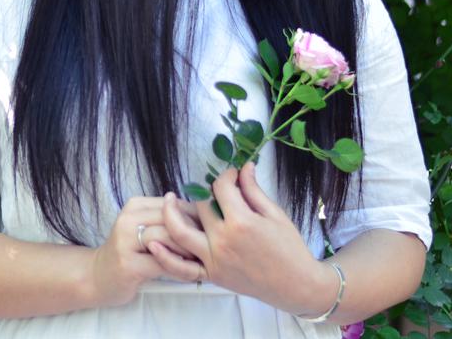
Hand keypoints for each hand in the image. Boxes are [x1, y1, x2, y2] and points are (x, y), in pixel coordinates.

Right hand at [87, 197, 206, 308]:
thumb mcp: (145, 229)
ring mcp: (125, 241)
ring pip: (168, 239)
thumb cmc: (128, 253)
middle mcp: (128, 219)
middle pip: (172, 220)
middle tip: (206, 250)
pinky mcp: (128, 264)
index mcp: (135, 205)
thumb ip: (167, 221)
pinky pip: (163, 264)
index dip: (195, 219)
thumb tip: (204, 218)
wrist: (98, 276)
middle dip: (194, 236)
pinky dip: (179, 270)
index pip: (174, 205)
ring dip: (188, 252)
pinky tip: (185, 275)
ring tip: (197, 262)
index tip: (205, 233)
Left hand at [159, 161, 325, 313]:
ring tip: (168, 200)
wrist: (296, 285)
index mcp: (241, 222)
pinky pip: (181, 268)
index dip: (225, 176)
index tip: (232, 176)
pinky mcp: (211, 275)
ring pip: (180, 232)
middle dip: (205, 193)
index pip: (221, 188)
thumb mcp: (274, 214)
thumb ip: (253, 189)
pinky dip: (165, 257)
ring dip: (170, 214)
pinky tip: (155, 242)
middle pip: (200, 205)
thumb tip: (243, 166)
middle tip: (211, 190)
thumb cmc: (289, 248)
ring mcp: (214, 259)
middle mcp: (223, 240)